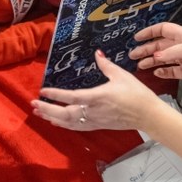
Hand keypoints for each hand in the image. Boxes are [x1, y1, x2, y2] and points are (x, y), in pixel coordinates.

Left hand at [32, 50, 162, 130]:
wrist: (148, 115)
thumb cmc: (136, 94)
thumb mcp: (121, 75)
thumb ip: (106, 65)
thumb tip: (96, 53)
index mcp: (98, 97)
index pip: (72, 97)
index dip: (56, 95)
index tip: (43, 91)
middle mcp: (94, 111)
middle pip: (66, 113)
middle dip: (48, 109)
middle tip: (33, 104)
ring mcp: (96, 120)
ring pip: (69, 122)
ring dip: (52, 117)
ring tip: (38, 113)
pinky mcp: (99, 125)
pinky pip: (77, 127)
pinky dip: (64, 124)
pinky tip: (56, 122)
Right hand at [128, 22, 181, 86]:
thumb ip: (169, 53)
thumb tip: (156, 57)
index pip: (161, 30)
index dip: (149, 32)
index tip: (137, 38)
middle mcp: (181, 46)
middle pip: (159, 45)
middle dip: (146, 49)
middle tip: (134, 55)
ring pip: (163, 59)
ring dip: (152, 61)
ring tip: (141, 65)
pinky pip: (171, 71)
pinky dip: (163, 72)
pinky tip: (156, 73)